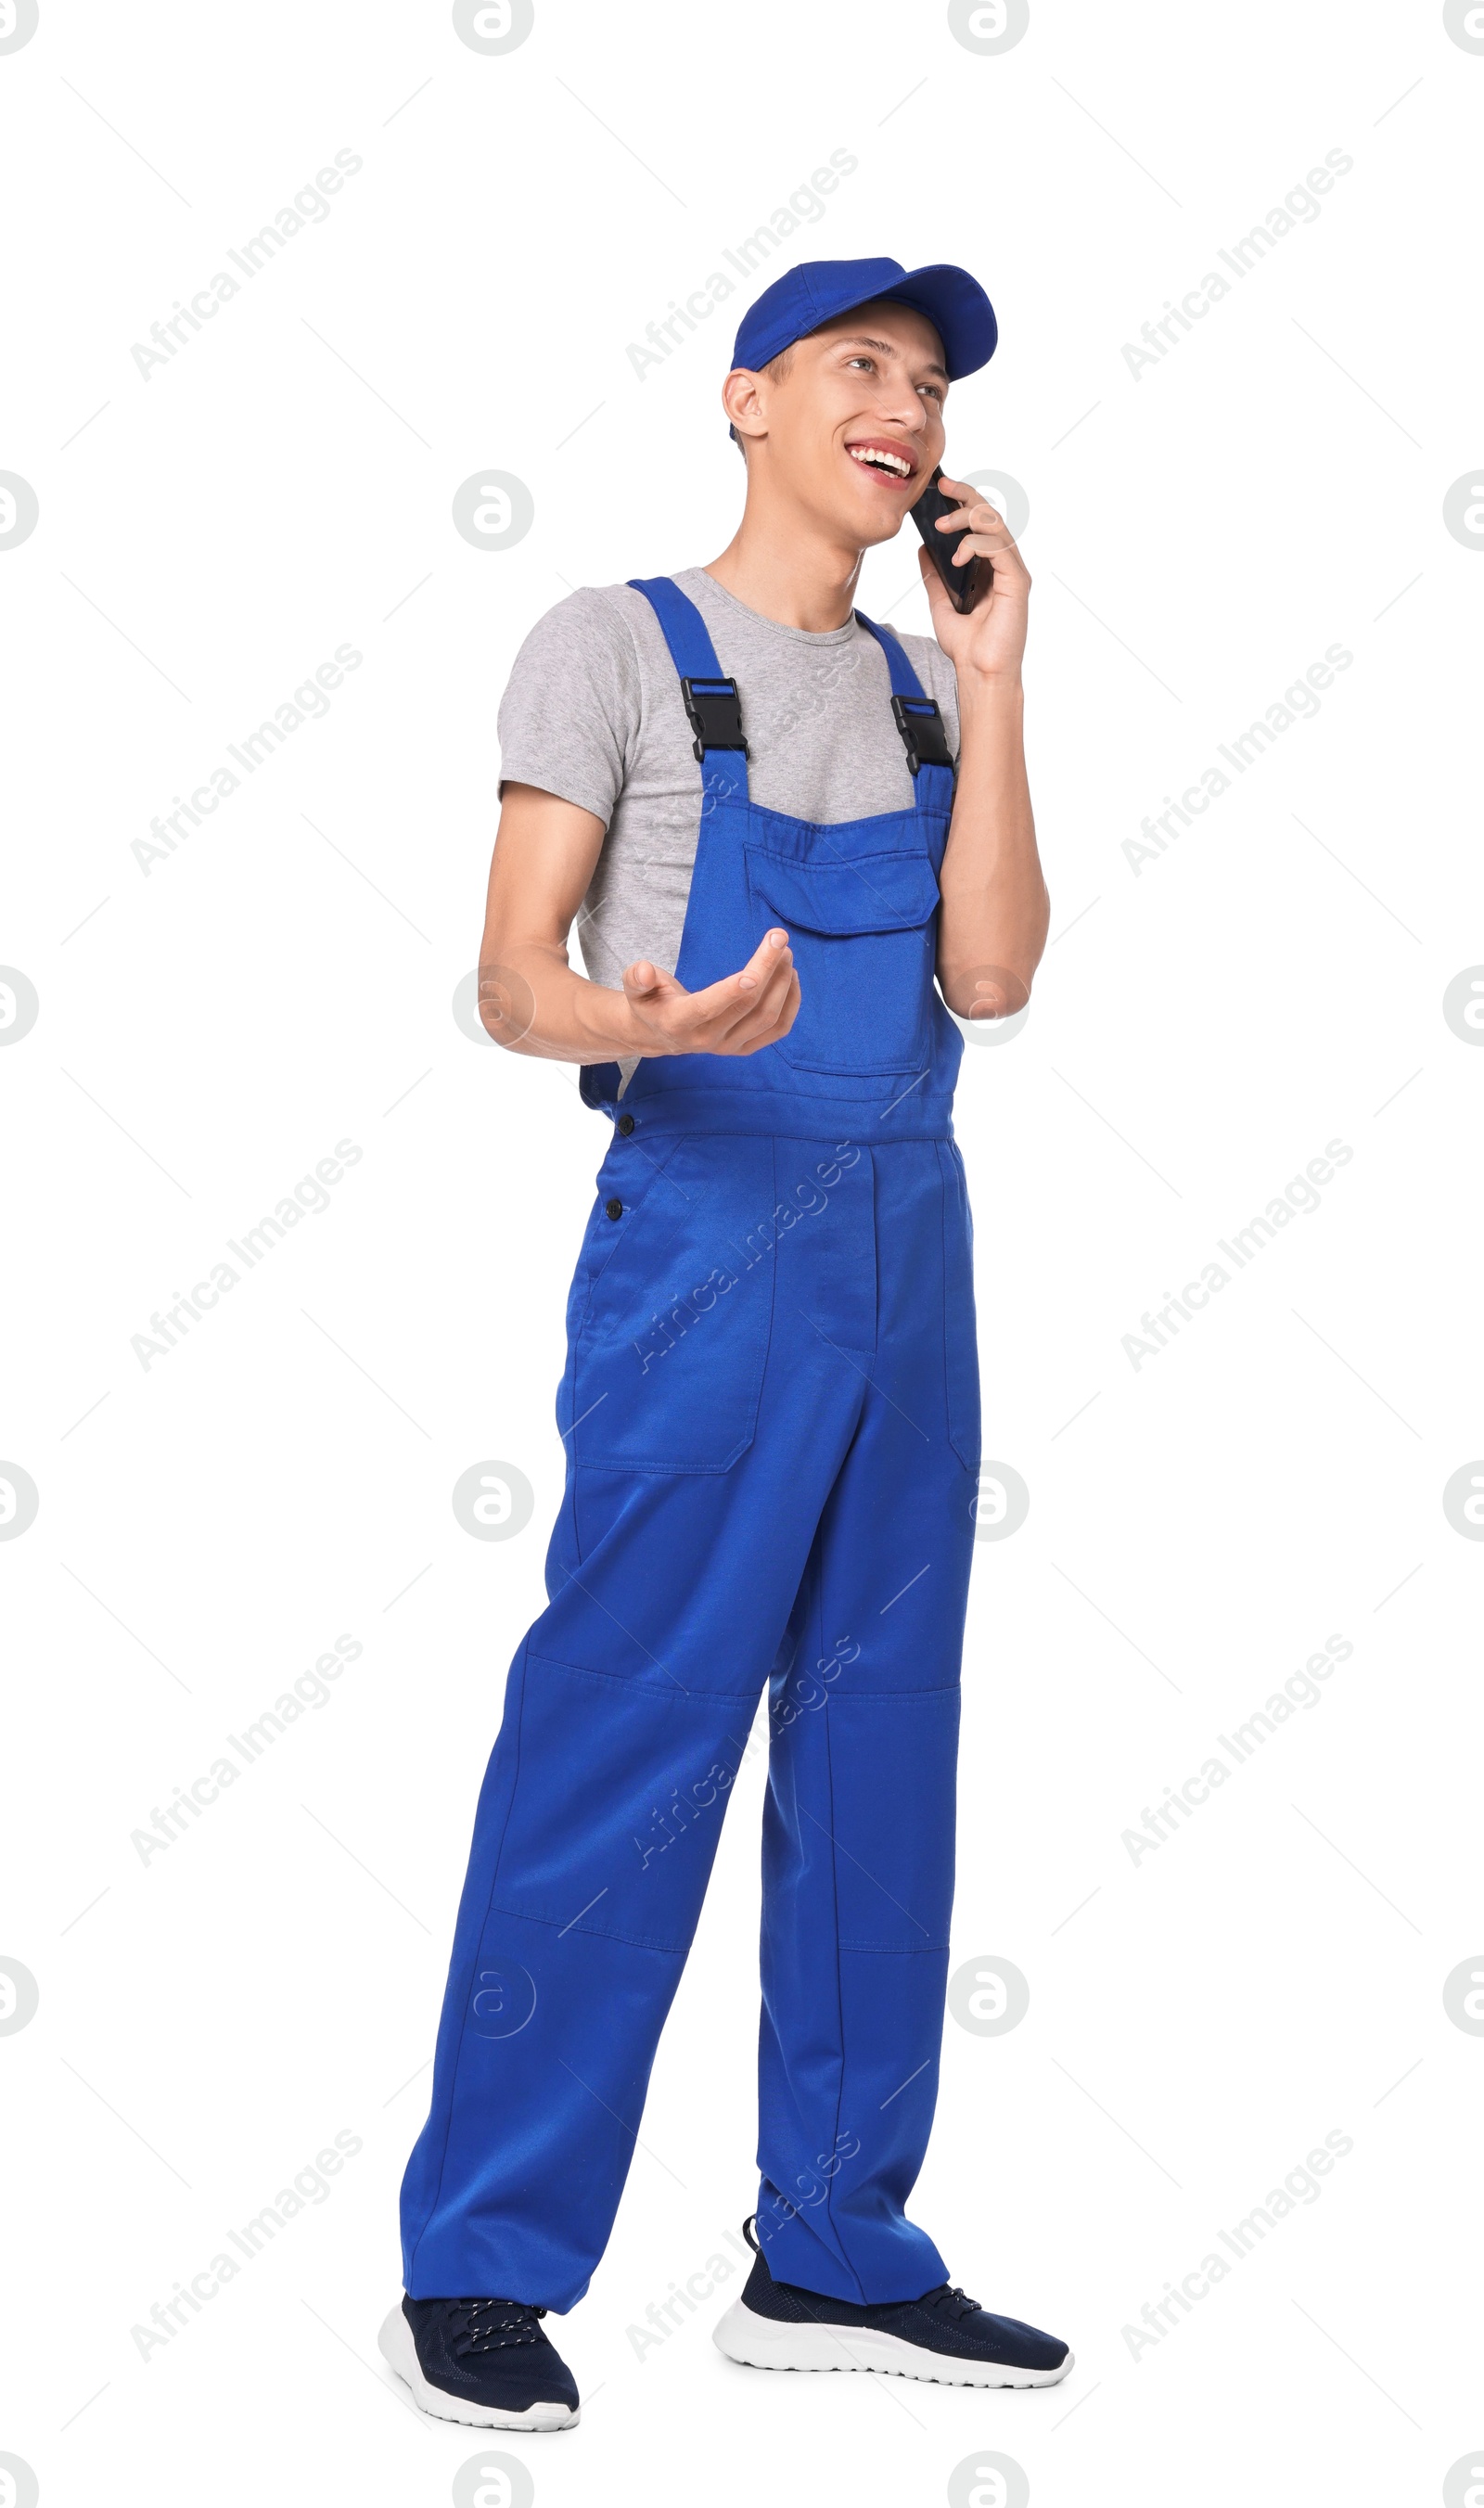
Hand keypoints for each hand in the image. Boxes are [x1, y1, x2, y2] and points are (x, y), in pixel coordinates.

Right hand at [620, 927, 799, 1057]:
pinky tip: (791, 977)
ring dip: (782, 983)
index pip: (709, 1006)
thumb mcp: (636, 988)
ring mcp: (729, 1047)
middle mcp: (706, 1040)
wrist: (660, 1033)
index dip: (733, 989)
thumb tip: (643, 970)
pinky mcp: (745, 1048)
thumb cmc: (651, 1001)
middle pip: (746, 1005)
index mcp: (679, 1023)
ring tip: (785, 953)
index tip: (756, 968)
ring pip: (767, 1017)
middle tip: (779, 938)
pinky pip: (777, 1029)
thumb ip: (637, 978)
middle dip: (767, 969)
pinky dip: (790, 1002)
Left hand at [915, 472, 1029, 683]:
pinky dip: (976, 544)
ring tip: (941, 526)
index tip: (940, 488)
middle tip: (942, 491)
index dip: (964, 500)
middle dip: (966, 497)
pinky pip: (999, 548)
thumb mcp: (940, 603)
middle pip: (991, 515)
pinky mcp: (1017, 581)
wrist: (978, 672)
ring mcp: (1013, 571)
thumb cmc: (967, 646)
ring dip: (967, 519)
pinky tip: (957, 555)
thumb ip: (934, 576)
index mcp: (989, 566)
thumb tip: (923, 548)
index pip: (980, 523)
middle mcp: (1004, 564)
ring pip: (996, 525)